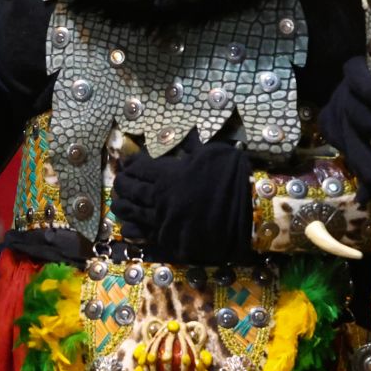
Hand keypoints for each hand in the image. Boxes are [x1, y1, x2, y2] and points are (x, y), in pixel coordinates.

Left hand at [113, 135, 250, 264]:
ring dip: (122, 207)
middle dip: (122, 185)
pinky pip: (144, 237)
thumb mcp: (212, 152)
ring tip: (118, 204)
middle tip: (120, 183)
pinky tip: (128, 230)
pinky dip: (133, 232)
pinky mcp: (170, 241)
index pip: (138, 168)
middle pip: (130, 190)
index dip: (131, 165)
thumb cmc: (232, 179)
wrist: (251, 213)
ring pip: (131, 213)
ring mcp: (164, 221)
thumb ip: (193, 144)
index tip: (128, 164)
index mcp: (167, 174)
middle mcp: (160, 198)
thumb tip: (189, 129)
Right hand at [318, 57, 370, 191]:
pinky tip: (364, 193)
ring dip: (358, 157)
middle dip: (368, 128)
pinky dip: (354, 170)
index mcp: (364, 73)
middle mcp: (344, 91)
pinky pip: (339, 148)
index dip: (364, 85)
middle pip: (350, 108)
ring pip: (342, 134)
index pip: (355, 72)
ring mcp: (336, 111)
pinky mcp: (334, 130)